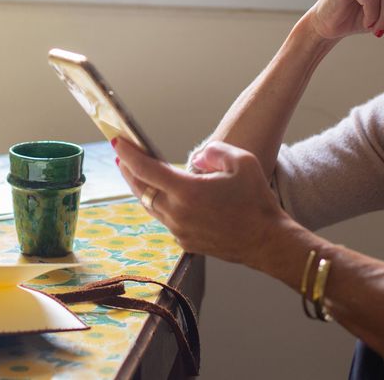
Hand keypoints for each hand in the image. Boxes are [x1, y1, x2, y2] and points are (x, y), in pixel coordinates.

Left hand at [113, 138, 290, 267]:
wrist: (266, 241)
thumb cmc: (257, 200)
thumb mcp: (241, 161)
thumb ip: (213, 152)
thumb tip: (195, 160)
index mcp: (188, 191)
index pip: (147, 169)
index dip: (129, 154)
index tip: (117, 142)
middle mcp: (178, 213)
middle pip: (141, 189)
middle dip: (128, 170)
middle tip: (121, 156)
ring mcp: (179, 230)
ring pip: (150, 205)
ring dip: (142, 188)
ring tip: (136, 174)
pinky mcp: (185, 241)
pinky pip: (165, 218)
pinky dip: (159, 204)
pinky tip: (163, 196)